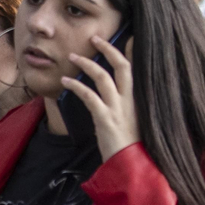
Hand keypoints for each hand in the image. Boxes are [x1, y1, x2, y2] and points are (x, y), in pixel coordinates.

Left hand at [60, 34, 138, 160]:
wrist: (133, 167)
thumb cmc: (131, 148)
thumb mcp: (133, 123)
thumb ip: (125, 108)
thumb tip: (114, 100)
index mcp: (138, 100)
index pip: (137, 69)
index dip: (131, 52)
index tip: (127, 37)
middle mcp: (130, 101)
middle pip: (122, 66)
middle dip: (108, 48)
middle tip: (95, 38)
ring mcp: (118, 109)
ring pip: (102, 76)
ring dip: (86, 63)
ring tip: (72, 56)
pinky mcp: (106, 119)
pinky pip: (89, 96)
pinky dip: (76, 86)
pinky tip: (65, 81)